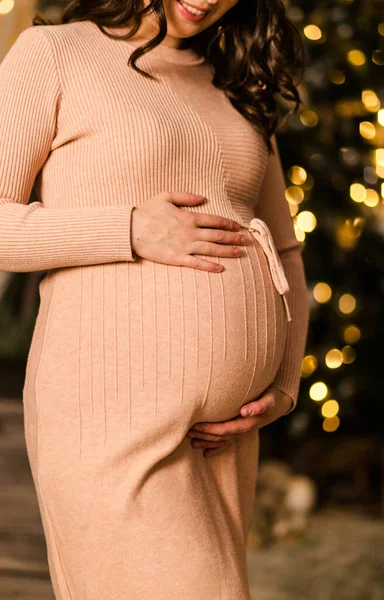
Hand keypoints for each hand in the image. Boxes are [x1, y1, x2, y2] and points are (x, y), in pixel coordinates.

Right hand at [130, 191, 248, 271]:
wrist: (130, 229)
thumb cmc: (146, 212)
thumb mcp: (166, 196)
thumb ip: (186, 196)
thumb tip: (203, 198)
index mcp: (188, 217)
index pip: (215, 220)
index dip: (229, 224)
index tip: (239, 227)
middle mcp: (190, 232)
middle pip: (217, 236)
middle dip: (234, 238)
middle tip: (246, 241)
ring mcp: (184, 246)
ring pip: (211, 249)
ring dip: (227, 251)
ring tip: (240, 254)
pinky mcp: (176, 258)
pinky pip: (196, 263)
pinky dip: (210, 266)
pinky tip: (220, 269)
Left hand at [186, 385, 293, 457]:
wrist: (281, 401)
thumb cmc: (274, 395)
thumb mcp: (270, 398)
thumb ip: (260, 405)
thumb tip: (245, 411)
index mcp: (250, 422)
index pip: (227, 429)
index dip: (211, 430)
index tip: (196, 427)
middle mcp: (245, 429)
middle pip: (222, 436)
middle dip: (204, 436)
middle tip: (187, 433)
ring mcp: (243, 431)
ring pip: (223, 440)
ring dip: (207, 442)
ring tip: (191, 443)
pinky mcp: (241, 429)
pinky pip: (228, 442)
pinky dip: (217, 448)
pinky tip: (206, 454)